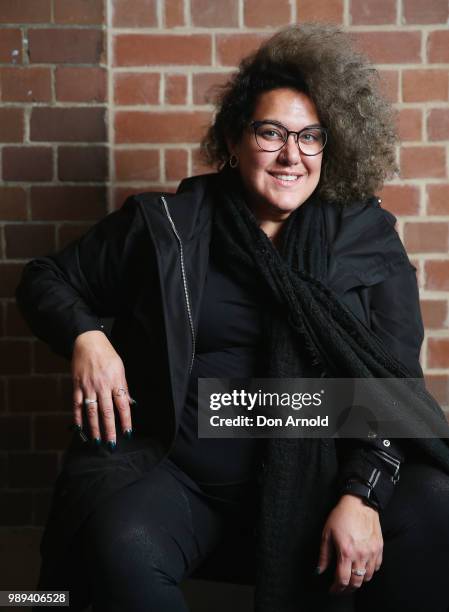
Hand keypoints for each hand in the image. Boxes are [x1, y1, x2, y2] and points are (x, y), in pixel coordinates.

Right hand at [71, 330, 132, 447]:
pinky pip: (77, 405)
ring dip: (95, 428)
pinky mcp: (77, 386)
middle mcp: (102, 386)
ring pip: (92, 411)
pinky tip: (80, 428)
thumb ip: (123, 387)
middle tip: (111, 444)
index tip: (128, 432)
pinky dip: (78, 418)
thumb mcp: (120, 368)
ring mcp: (88, 387)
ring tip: (97, 441)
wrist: (88, 342)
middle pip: (107, 412)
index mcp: (115, 381)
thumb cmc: (107, 355)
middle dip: (110, 429)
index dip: (126, 420)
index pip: (122, 405)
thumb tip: (129, 403)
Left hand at [316, 494, 382, 594]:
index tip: (332, 590)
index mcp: (346, 552)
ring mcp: (372, 552)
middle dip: (347, 589)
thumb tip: (320, 570)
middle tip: (341, 589)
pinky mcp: (379, 548)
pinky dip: (369, 571)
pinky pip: (376, 567)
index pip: (342, 580)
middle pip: (356, 582)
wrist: (359, 503)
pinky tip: (362, 568)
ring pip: (368, 577)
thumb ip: (323, 555)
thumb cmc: (341, 516)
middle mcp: (361, 555)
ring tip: (351, 578)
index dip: (336, 589)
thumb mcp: (326, 533)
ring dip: (359, 581)